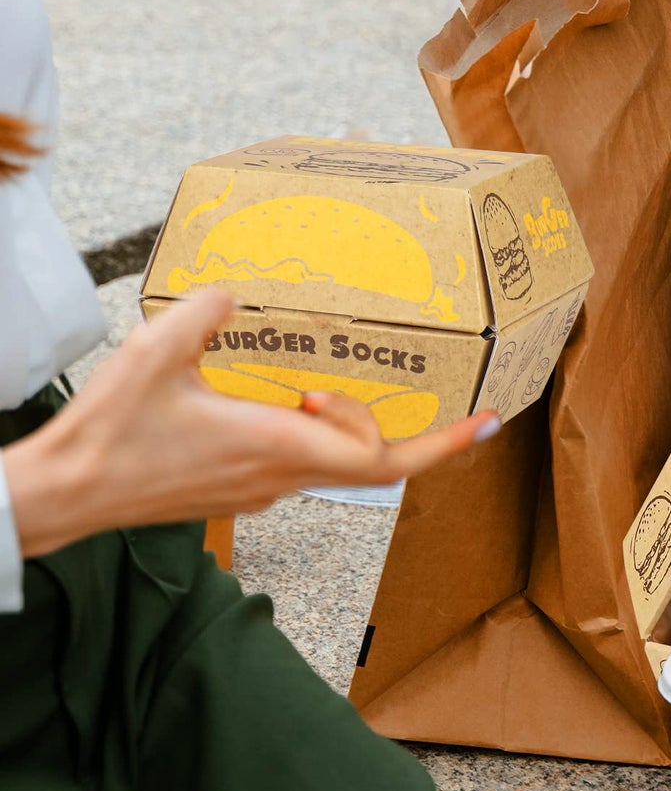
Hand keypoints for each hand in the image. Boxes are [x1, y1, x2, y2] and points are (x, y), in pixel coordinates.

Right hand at [5, 290, 500, 556]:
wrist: (64, 496)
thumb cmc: (108, 437)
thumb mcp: (154, 353)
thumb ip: (205, 313)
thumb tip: (235, 295)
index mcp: (280, 446)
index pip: (385, 459)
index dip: (444, 443)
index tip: (486, 421)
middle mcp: (282, 477)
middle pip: (373, 462)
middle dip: (395, 424)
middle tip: (384, 385)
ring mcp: (263, 491)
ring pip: (335, 461)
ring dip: (341, 421)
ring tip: (311, 383)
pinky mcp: (241, 492)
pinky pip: (301, 463)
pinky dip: (311, 432)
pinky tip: (281, 400)